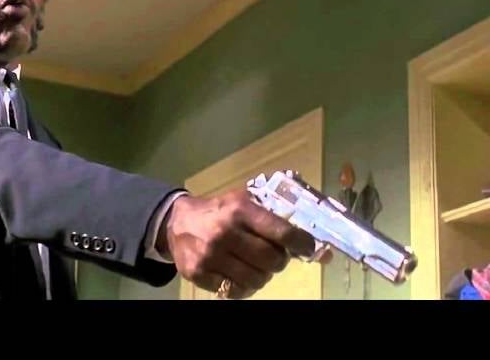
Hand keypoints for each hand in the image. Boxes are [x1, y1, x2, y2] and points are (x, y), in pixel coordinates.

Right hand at [157, 188, 330, 298]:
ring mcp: (210, 255)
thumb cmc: (218, 210)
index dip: (301, 243)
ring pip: (256, 280)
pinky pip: (235, 291)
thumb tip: (315, 243)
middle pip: (271, 260)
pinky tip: (238, 273)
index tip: (308, 247)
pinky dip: (242, 286)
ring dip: (262, 275)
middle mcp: (225, 232)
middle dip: (279, 260)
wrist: (177, 222)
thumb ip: (274, 216)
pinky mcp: (199, 274)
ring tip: (255, 265)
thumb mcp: (243, 201)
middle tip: (274, 256)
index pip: (281, 232)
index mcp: (239, 209)